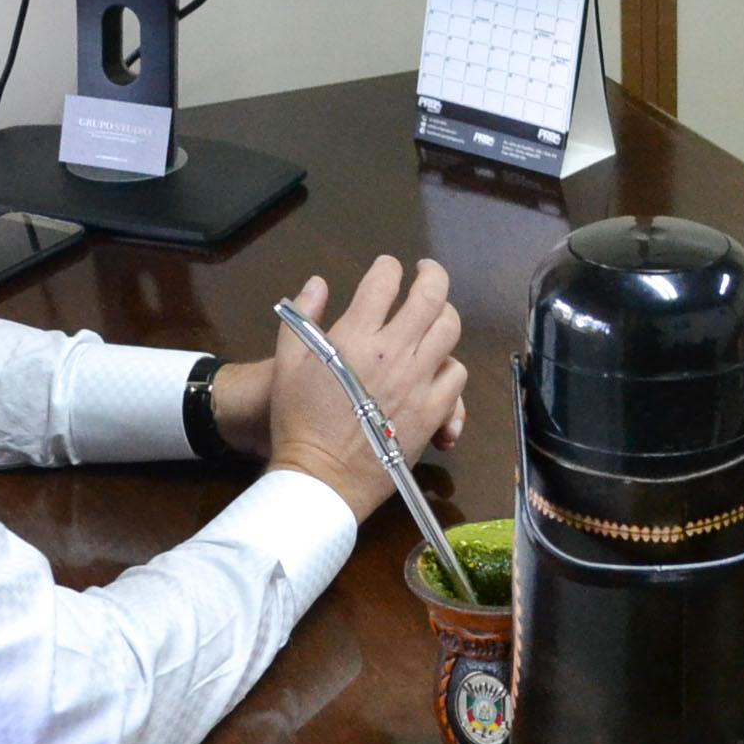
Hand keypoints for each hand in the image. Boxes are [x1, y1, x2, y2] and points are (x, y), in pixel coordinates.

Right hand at [258, 257, 467, 519]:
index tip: (389, 266)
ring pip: (450, 331)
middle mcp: (394, 352)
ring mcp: (419, 381)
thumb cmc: (297, 419)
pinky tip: (438, 364)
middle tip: (427, 273)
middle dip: (433, 275)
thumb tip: (318, 282)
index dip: (388, 267)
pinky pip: (457, 375)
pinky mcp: (434, 410)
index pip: (383, 282)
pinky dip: (450, 364)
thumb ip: (302, 317)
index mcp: (356, 336)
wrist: (321, 476)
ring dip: (444, 316)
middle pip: (431, 297)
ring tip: (435, 315)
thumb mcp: (286, 363)